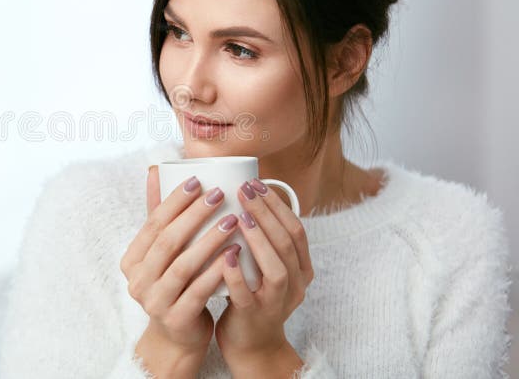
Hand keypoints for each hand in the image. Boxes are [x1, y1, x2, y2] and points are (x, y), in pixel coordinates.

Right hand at [119, 165, 241, 354]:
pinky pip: (199, 290)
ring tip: (233, 221)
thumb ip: (159, 216)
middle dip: (194, 215)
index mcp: (132, 260)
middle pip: (168, 241)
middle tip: (219, 194)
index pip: (153, 223)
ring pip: (184, 265)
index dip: (174, 201)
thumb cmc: (174, 285)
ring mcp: (155, 302)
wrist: (178, 337)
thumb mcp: (163, 253)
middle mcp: (138, 281)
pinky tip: (235, 254)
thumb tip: (155, 171)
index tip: (197, 181)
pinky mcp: (176, 319)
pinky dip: (217, 270)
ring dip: (209, 240)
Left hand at [215, 179, 313, 362]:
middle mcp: (295, 284)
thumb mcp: (266, 265)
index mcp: (300, 268)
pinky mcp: (254, 316)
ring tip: (240, 217)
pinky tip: (225, 256)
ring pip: (277, 268)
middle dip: (266, 213)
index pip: (296, 229)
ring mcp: (276, 302)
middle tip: (245, 189)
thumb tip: (244, 193)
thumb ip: (263, 237)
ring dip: (259, 239)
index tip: (256, 182)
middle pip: (287, 243)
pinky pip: (248, 295)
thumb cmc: (253, 294)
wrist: (251, 344)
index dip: (278, 205)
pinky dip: (237, 275)